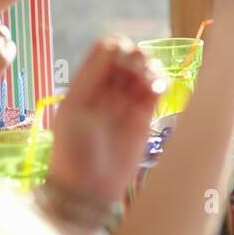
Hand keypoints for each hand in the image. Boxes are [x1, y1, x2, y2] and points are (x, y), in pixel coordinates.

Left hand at [50, 38, 164, 203]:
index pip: (107, 50)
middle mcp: (107, 90)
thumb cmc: (73, 150)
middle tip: (137, 71)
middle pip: (128, 57)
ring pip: (145, 72)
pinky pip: (155, 91)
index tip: (123, 61)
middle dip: (137, 57)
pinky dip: (160, 84)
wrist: (87, 189)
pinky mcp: (144, 118)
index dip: (118, 49)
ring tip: (150, 82)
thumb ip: (93, 75)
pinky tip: (157, 90)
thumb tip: (116, 45)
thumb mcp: (75, 109)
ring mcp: (126, 104)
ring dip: (151, 69)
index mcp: (86, 84)